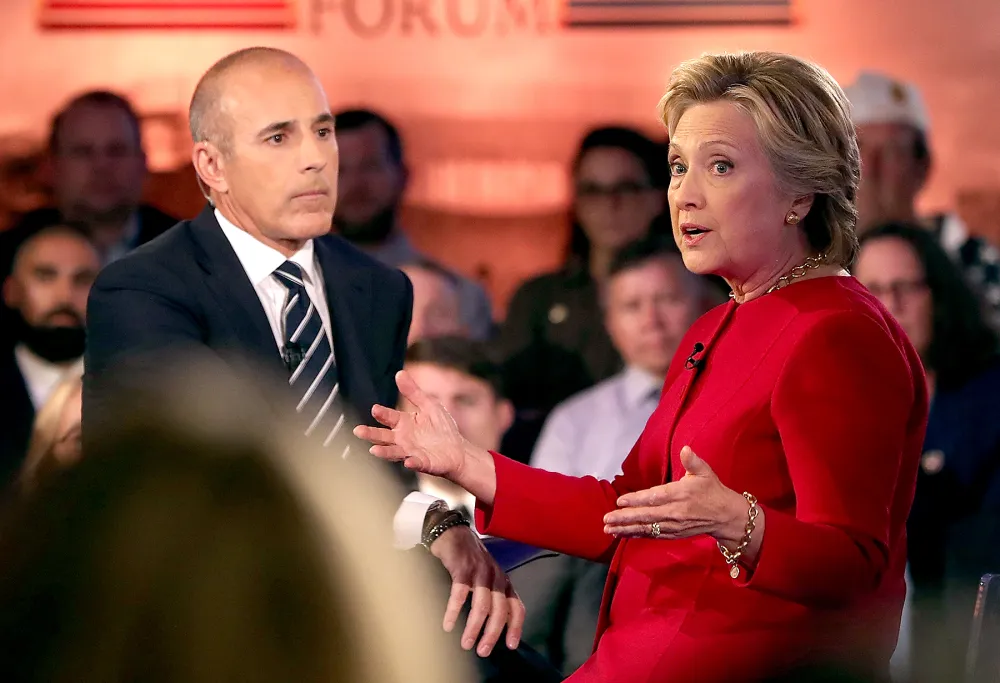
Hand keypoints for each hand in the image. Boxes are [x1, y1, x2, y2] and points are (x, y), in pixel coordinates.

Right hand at [354, 370, 469, 478]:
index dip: (382, 413)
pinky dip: (412, 463)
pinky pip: (416, 463)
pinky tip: (408, 462)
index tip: (375, 409)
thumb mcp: (428, 405)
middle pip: (383, 437)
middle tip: (358, 431)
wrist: (458, 449)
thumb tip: (399, 373)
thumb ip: (413, 392)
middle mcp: (403, 439)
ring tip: (374, 450)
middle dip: (371, 434)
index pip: (389, 417)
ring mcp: (411, 452)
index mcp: (403, 423)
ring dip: (384, 452)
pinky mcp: (423, 463)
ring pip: (394, 452)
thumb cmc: (441, 428)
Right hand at [430, 524, 524, 656]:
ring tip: (465, 643)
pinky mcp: (462, 568)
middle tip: (482, 651)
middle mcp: (496, 577)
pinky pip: (460, 593)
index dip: (516, 627)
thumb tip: (490, 626)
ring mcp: (480, 572)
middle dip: (492, 633)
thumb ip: (492, 596)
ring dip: (475, 627)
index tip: (510, 646)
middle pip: (500, 610)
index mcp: (504, 581)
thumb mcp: (487, 577)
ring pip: (482, 605)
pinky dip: (454, 611)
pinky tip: (448, 624)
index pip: (517, 607)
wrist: (453, 532)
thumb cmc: (469, 559)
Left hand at [602, 446, 747, 543]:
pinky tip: (623, 534)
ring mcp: (674, 526)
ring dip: (627, 529)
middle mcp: (675, 512)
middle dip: (625, 518)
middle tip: (606, 519)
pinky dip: (637, 535)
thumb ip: (693, 461)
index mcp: (680, 494)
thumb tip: (685, 449)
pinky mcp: (674, 534)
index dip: (636, 500)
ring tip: (609, 529)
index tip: (619, 501)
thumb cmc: (712, 490)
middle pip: (646, 516)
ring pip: (647, 528)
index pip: (655, 498)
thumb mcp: (705, 472)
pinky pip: (653, 535)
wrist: (726, 516)